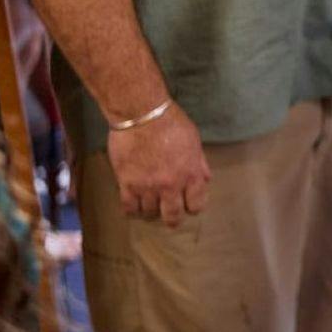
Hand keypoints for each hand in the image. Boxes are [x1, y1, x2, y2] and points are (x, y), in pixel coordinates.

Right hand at [106, 102, 209, 227]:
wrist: (142, 113)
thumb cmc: (171, 122)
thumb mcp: (194, 141)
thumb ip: (199, 163)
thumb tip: (205, 180)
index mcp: (191, 174)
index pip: (196, 205)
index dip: (192, 206)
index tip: (187, 204)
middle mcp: (171, 185)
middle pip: (172, 216)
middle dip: (172, 218)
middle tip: (169, 215)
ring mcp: (148, 186)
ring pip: (149, 212)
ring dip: (150, 209)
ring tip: (149, 202)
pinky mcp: (127, 183)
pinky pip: (129, 208)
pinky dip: (132, 209)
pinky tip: (134, 203)